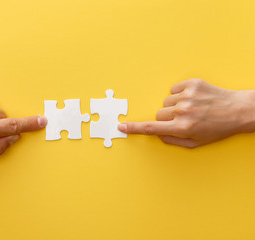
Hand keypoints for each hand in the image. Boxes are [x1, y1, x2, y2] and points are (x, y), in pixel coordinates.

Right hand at [118, 78, 254, 147]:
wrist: (239, 110)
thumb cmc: (219, 128)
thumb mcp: (196, 143)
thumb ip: (173, 140)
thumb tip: (158, 134)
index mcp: (183, 128)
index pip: (152, 128)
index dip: (135, 128)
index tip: (122, 126)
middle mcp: (183, 111)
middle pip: (159, 113)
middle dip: (166, 117)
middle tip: (183, 119)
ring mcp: (188, 96)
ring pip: (166, 101)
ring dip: (174, 105)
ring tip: (192, 107)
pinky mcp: (192, 84)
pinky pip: (174, 89)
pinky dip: (180, 94)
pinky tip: (194, 98)